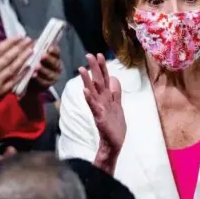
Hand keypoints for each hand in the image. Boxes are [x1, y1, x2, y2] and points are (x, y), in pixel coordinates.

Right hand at [0, 38, 33, 105]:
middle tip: (30, 40)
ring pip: (13, 68)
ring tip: (32, 50)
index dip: (10, 42)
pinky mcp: (1, 91)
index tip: (20, 36)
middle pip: (8, 57)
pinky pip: (14, 81)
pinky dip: (22, 74)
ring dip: (23, 58)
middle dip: (20, 47)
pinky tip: (29, 67)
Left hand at [29, 45, 61, 90]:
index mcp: (54, 56)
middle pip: (55, 62)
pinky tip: (33, 75)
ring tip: (36, 66)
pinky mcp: (48, 84)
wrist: (28, 78)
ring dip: (43, 69)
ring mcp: (54, 76)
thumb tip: (31, 42)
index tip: (49, 48)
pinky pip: (45, 82)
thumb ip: (34, 48)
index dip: (54, 50)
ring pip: (50, 72)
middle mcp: (57, 66)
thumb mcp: (33, 54)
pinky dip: (39, 78)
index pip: (57, 52)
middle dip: (48, 59)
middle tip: (42, 55)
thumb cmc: (32, 61)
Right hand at [81, 53, 124, 174]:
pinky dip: (89, 98)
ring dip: (87, 80)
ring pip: (93, 92)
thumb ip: (116, 92)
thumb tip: (114, 78)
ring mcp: (100, 108)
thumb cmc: (115, 125)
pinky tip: (85, 91)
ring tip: (81, 69)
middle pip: (98, 81)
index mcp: (107, 97)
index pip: (104, 79)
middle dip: (94, 68)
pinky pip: (93, 106)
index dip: (103, 67)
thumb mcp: (118, 105)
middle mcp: (102, 101)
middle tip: (89, 54)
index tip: (99, 54)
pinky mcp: (99, 117)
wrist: (113, 144)